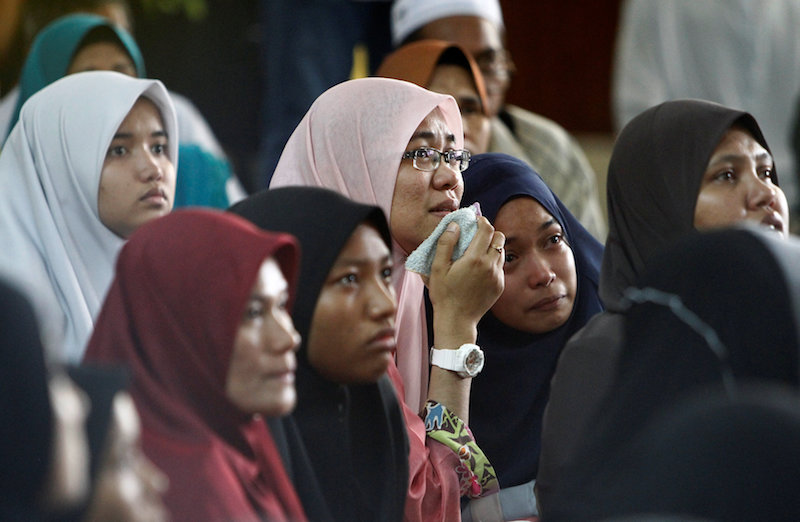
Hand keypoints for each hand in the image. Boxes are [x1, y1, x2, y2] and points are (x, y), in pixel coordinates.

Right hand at [427, 217, 504, 344]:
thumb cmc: (444, 295)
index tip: (474, 221)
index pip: (487, 229)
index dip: (481, 221)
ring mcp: (497, 276)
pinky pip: (500, 267)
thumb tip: (454, 225)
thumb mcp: (437, 268)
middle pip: (499, 237)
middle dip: (489, 232)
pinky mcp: (500, 286)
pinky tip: (479, 269)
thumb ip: (445, 244)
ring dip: (492, 247)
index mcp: (474, 258)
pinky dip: (492, 262)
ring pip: (501, 251)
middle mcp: (490, 265)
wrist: (457, 321)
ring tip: (477, 252)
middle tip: (476, 235)